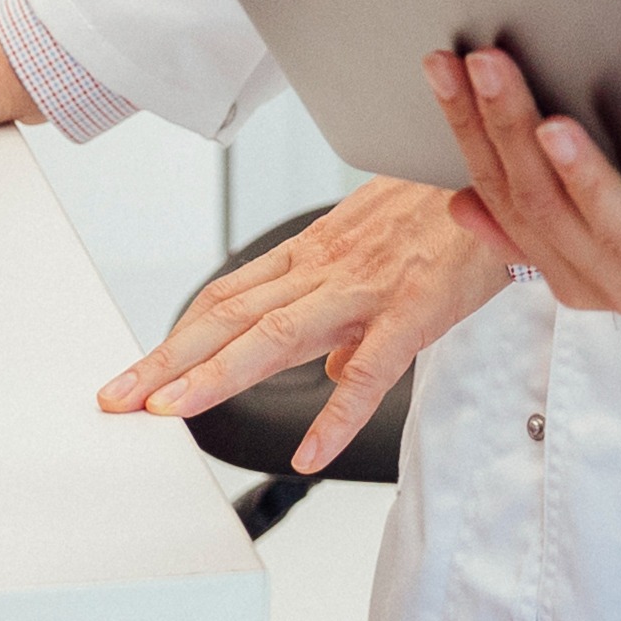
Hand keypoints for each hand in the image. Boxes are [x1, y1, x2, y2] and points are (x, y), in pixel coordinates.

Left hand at [94, 178, 516, 472]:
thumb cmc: (447, 208)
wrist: (504, 167)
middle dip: (167, 362)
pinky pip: (370, 368)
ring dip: (217, 375)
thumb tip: (336, 369)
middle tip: (116, 400)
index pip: (227, 300)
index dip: (175, 340)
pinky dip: (336, 413)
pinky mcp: (414, 308)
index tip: (135, 378)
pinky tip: (308, 453)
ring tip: (171, 413)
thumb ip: (350, 312)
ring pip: (276, 335)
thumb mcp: (384, 250)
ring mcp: (365, 288)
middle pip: (230, 318)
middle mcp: (325, 269)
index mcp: (315, 256)